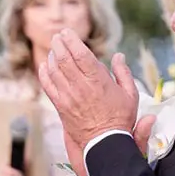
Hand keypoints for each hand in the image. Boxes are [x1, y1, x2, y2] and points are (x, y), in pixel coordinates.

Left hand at [39, 30, 140, 161]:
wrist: (104, 143)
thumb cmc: (120, 118)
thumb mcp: (130, 94)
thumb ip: (123, 73)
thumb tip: (118, 56)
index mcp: (98, 81)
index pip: (80, 55)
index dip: (71, 41)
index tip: (67, 32)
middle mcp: (80, 87)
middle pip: (64, 59)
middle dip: (59, 45)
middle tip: (57, 37)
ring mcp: (68, 97)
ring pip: (54, 71)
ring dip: (51, 57)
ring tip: (53, 49)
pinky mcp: (60, 107)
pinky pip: (48, 86)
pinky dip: (44, 74)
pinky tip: (44, 66)